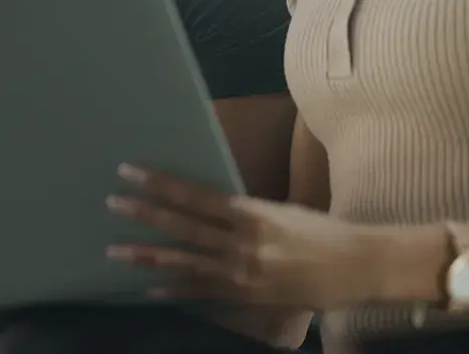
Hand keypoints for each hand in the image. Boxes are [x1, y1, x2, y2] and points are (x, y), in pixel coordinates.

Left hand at [104, 164, 374, 311]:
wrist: (356, 266)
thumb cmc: (320, 232)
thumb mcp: (280, 210)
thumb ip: (243, 212)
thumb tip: (206, 205)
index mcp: (253, 213)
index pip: (196, 195)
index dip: (161, 184)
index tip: (131, 172)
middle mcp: (244, 243)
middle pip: (184, 226)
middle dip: (145, 214)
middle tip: (112, 203)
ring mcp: (243, 274)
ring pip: (185, 262)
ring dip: (148, 256)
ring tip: (116, 251)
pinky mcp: (247, 298)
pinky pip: (202, 294)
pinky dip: (173, 292)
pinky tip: (148, 290)